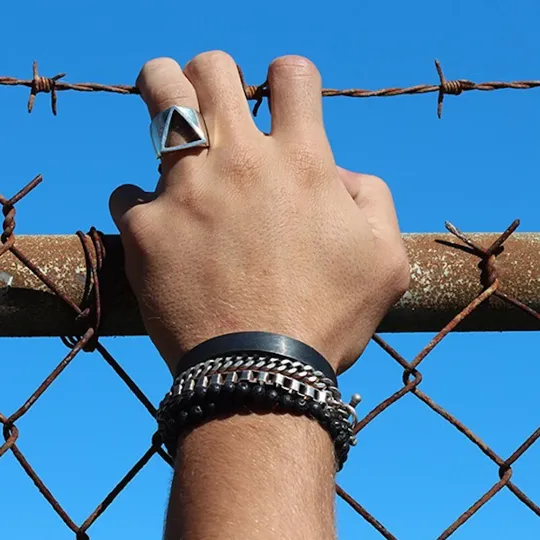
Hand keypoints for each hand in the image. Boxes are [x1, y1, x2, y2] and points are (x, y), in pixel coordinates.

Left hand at [109, 52, 408, 375]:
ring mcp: (187, 190)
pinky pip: (129, 194)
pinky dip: (142, 204)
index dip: (288, 77)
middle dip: (213, 72)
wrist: (261, 375)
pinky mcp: (147, 229)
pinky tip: (158, 227)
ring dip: (161, 89)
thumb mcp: (386, 262)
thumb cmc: (328, 320)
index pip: (292, 76)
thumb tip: (342, 174)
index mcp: (301, 163)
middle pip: (213, 68)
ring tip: (163, 102)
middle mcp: (241, 162)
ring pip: (158, 95)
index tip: (281, 96)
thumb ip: (373, 201)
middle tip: (212, 97)